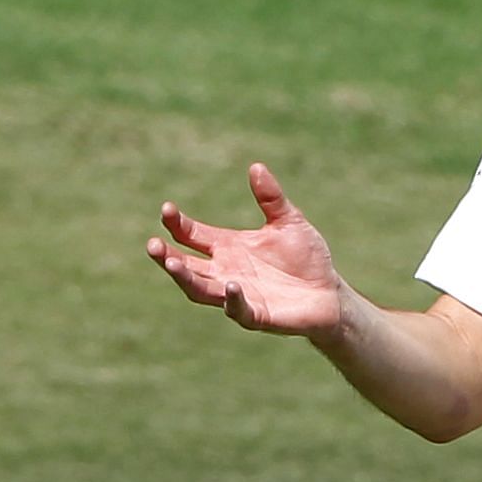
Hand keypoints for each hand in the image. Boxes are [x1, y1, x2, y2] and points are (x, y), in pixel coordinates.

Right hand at [147, 162, 344, 337]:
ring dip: (185, 278)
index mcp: (228, 247)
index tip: (167, 209)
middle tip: (151, 245)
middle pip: (187, 266)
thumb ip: (271, 197)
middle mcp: (226, 271)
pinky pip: (238, 310)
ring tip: (172, 263)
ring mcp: (238, 295)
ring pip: (201, 290)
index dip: (177, 224)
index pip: (192, 236)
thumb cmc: (306, 258)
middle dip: (167, 256)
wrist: (330, 293)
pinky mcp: (257, 315)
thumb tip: (256, 167)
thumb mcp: (288, 221)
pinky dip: (231, 299)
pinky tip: (230, 284)